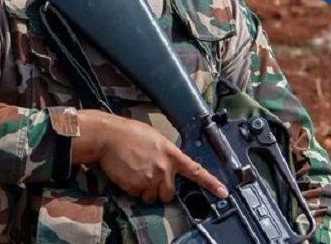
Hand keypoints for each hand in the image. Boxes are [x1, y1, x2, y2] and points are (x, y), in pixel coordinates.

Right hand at [71, 110, 227, 203]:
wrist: (107, 136)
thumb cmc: (128, 132)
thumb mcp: (154, 137)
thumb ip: (165, 153)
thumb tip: (167, 165)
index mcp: (171, 154)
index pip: (196, 171)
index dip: (211, 183)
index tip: (223, 193)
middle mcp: (164, 168)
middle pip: (169, 193)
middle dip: (160, 189)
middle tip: (148, 177)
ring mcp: (150, 178)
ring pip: (152, 197)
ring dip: (145, 191)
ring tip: (134, 173)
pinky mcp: (136, 186)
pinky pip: (137, 196)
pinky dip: (132, 189)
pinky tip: (126, 174)